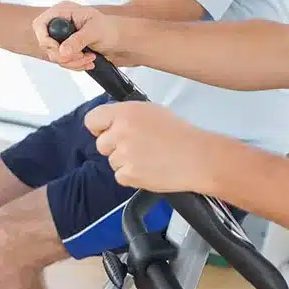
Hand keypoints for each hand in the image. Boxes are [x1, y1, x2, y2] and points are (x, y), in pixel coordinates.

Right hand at [33, 1, 123, 70]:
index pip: (40, 25)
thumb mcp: (95, 31)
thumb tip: (63, 51)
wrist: (116, 38)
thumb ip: (78, 40)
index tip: (62, 52)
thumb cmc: (108, 28)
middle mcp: (59, 22)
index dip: (47, 41)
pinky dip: (74, 64)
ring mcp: (61, 36)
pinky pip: (62, 60)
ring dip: (72, 62)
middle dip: (64, 55)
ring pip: (54, 55)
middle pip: (46, 43)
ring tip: (89, 58)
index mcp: (63, 11)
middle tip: (81, 56)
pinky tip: (87, 61)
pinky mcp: (64, 47)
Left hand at [85, 101, 218, 193]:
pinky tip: (149, 168)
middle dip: (114, 147)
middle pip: (101, 144)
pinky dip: (131, 175)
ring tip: (148, 157)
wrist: (197, 158)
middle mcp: (120, 132)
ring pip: (112, 161)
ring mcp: (123, 155)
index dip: (99, 127)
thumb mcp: (151, 111)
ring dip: (125, 162)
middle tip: (136, 146)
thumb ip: (127, 116)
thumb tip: (113, 122)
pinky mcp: (128, 175)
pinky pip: (120, 176)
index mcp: (125, 113)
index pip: (92, 119)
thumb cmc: (180, 134)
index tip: (106, 131)